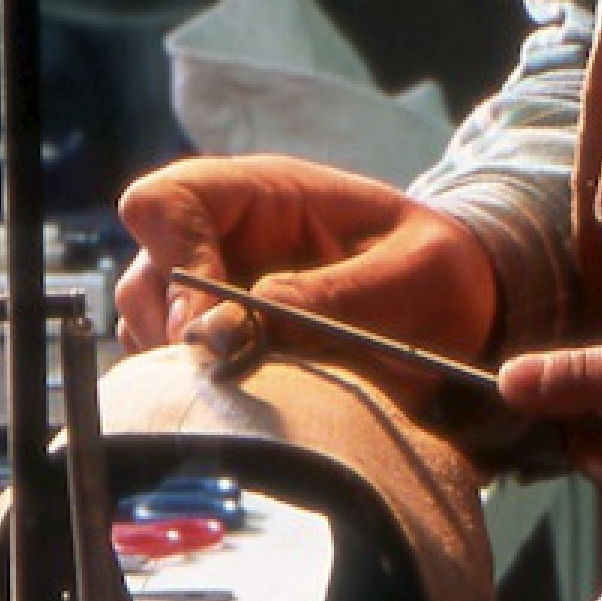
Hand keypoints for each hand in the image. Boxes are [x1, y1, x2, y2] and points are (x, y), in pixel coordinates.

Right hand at [114, 155, 497, 369]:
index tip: (207, 325)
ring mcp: (213, 292)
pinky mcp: (221, 344)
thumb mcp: (409, 276)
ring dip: (188, 371)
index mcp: (262, 196)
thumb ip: (326, 298)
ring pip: (148, 333)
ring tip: (265, 388)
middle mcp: (222, 239)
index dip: (171, 258)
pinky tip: (258, 405)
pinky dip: (203, 395)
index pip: (163, 202)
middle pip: (142, 278)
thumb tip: (227, 331)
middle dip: (176, 334)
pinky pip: (175, 373)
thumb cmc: (437, 274)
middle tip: (237, 374)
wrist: (458, 315)